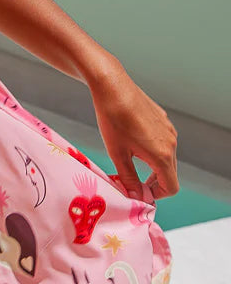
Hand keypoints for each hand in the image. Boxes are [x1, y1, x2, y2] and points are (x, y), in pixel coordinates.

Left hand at [87, 56, 179, 200]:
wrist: (112, 86)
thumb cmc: (113, 120)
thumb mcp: (117, 154)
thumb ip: (129, 179)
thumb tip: (136, 197)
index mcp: (163, 155)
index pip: (171, 187)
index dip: (156, 195)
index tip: (138, 192)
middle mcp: (171, 143)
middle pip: (170, 173)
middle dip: (153, 182)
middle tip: (131, 182)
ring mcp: (169, 129)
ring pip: (167, 157)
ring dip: (152, 166)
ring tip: (129, 161)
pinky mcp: (163, 119)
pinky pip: (163, 141)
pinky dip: (153, 149)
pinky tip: (132, 141)